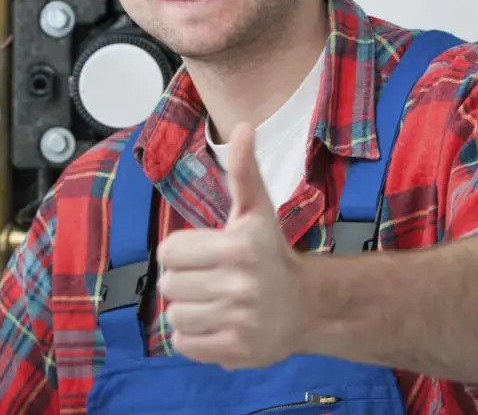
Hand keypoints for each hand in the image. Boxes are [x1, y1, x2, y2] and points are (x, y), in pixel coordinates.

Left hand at [156, 123, 308, 369]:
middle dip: (183, 281)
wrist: (308, 306)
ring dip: (188, 309)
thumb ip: (243, 170)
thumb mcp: (257, 210)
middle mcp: (241, 285)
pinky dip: (193, 336)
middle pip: (169, 285)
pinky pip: (184, 344)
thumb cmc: (271, 252)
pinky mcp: (236, 351)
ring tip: (212, 301)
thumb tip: (244, 126)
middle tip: (209, 279)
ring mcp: (240, 321)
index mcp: (239, 246)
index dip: (180, 252)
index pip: (169, 251)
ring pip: (175, 316)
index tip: (203, 253)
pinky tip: (215, 323)